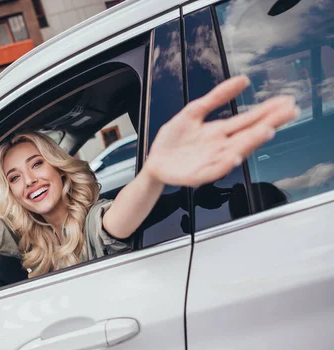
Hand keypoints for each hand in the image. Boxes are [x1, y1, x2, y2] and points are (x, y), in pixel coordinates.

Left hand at [144, 76, 299, 186]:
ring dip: (251, 142)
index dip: (267, 111)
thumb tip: (243, 80)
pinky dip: (224, 164)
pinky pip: (213, 170)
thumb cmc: (174, 140)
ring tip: (266, 130)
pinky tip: (234, 156)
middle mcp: (220, 146)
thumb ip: (216, 97)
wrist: (155, 162)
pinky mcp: (197, 174)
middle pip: (248, 134)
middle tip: (288, 113)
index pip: (248, 120)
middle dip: (269, 123)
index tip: (286, 102)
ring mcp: (210, 160)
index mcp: (219, 132)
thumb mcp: (193, 112)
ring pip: (236, 150)